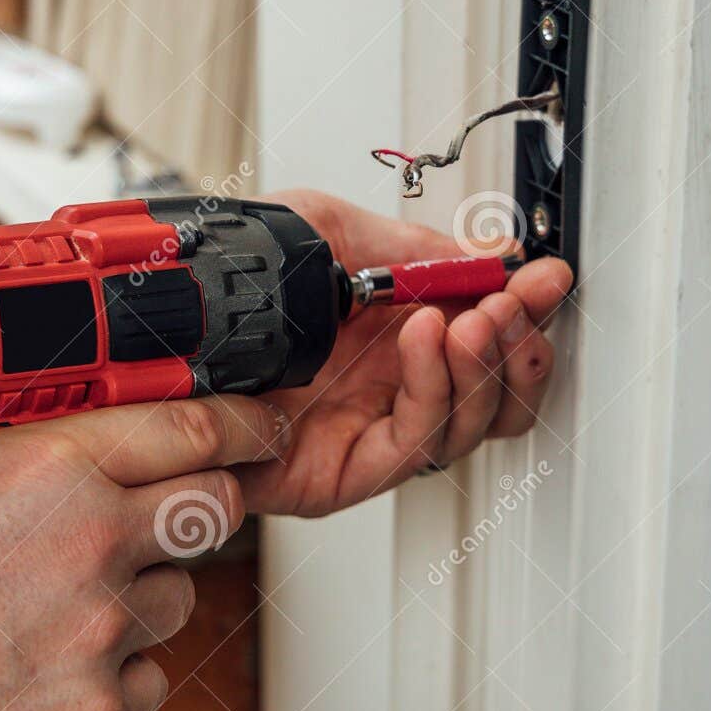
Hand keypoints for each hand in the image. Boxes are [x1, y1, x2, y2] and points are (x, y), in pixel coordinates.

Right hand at [0, 396, 287, 710]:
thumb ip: (42, 461)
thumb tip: (108, 454)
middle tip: (169, 524)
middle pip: (215, 510)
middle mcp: (88, 539)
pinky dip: (116, 677)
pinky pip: (150, 680)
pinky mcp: (91, 710)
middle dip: (203, 511)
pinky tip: (46, 672)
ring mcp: (96, 629)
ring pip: (177, 600)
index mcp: (49, 466)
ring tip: (53, 616)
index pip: (193, 428)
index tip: (264, 427)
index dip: (245, 424)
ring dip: (139, 601)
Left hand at [236, 189, 571, 516]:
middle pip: (493, 395)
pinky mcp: (343, 476)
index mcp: (392, 334)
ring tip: (475, 317)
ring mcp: (369, 433)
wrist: (165, 322)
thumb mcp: (334, 234)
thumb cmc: (229, 284)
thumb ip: (417, 251)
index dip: (524, 311)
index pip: (484, 338)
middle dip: (520, 345)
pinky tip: (427, 341)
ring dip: (486, 367)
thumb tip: (491, 252)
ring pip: (469, 426)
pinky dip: (436, 390)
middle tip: (518, 300)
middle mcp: (387, 388)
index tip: (545, 277)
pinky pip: (415, 445)